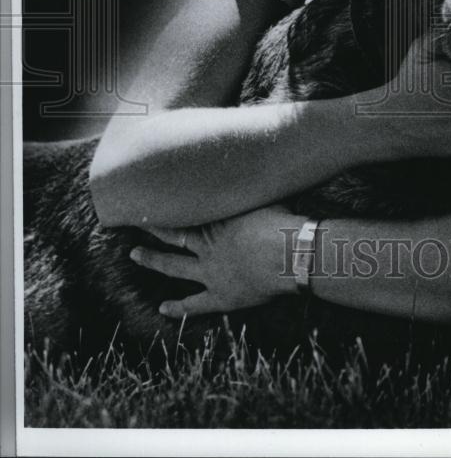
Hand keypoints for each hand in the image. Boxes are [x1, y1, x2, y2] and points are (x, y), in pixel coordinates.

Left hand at [129, 205, 304, 317]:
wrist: (289, 255)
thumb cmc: (282, 222)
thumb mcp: (268, 195)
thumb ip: (255, 188)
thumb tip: (255, 168)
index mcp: (219, 220)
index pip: (188, 210)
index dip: (173, 204)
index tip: (156, 194)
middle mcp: (208, 245)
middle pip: (175, 233)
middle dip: (155, 227)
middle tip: (136, 220)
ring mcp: (210, 271)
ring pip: (174, 266)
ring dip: (153, 259)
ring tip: (135, 254)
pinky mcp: (221, 296)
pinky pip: (194, 304)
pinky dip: (179, 307)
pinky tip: (163, 308)